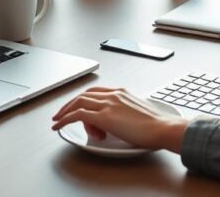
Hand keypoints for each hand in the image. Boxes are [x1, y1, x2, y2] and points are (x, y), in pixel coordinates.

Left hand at [51, 87, 188, 152]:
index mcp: (122, 92)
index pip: (96, 92)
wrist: (162, 128)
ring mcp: (108, 104)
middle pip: (84, 95)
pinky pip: (78, 115)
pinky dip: (65, 119)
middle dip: (70, 104)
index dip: (83, 99)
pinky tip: (59, 126)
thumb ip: (126, 113)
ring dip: (64, 111)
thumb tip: (120, 123)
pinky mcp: (104, 116)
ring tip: (56, 121)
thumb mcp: (139, 114)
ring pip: (78, 102)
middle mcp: (113, 95)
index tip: (77, 105)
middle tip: (60, 113)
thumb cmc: (156, 125)